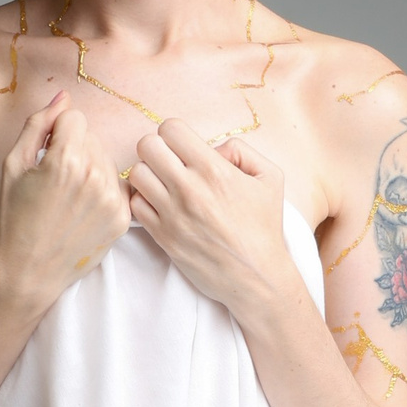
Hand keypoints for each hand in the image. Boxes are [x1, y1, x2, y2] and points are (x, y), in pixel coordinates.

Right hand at [0, 91, 129, 312]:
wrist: (30, 269)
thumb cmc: (17, 217)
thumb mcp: (14, 165)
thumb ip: (38, 124)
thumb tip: (63, 98)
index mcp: (66, 160)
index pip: (75, 118)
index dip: (57, 133)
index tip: (47, 155)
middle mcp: (95, 176)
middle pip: (93, 137)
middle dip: (75, 149)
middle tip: (57, 180)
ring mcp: (113, 199)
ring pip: (107, 160)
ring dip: (91, 169)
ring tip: (70, 197)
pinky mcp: (123, 218)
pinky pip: (118, 184)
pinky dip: (103, 191)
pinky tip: (84, 209)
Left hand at [125, 122, 296, 326]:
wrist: (257, 277)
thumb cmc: (264, 228)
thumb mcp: (270, 178)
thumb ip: (241, 150)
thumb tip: (212, 147)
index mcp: (214, 170)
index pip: (171, 129)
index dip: (174, 134)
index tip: (183, 148)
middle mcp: (190, 190)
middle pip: (146, 146)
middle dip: (156, 149)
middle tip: (169, 163)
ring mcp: (173, 214)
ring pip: (137, 174)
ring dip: (147, 174)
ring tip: (163, 184)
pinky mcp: (163, 237)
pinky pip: (135, 205)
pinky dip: (143, 201)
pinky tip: (160, 205)